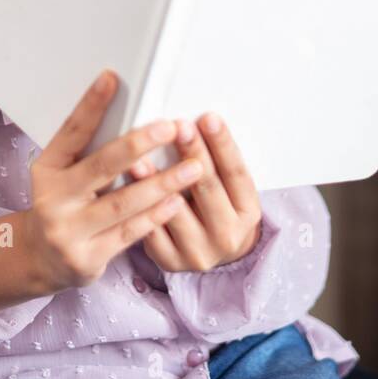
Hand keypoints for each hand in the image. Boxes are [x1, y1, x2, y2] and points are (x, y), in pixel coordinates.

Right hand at [23, 71, 204, 296]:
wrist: (39, 258)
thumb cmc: (64, 203)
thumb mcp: (64, 174)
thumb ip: (90, 151)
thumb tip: (133, 112)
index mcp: (47, 168)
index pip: (71, 131)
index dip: (91, 105)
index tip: (112, 78)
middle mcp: (53, 198)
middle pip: (100, 167)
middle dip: (138, 145)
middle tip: (170, 127)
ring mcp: (68, 230)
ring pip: (121, 203)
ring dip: (161, 183)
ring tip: (193, 167)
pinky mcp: (87, 257)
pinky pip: (129, 232)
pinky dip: (156, 215)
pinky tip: (178, 200)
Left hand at [126, 114, 262, 272]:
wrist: (213, 252)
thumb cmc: (219, 210)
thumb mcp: (230, 188)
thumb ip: (217, 162)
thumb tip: (194, 125)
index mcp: (247, 212)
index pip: (236, 172)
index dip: (222, 144)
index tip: (208, 118)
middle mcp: (227, 234)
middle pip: (208, 188)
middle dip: (192, 153)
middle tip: (178, 127)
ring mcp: (198, 251)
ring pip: (176, 210)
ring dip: (158, 179)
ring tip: (143, 155)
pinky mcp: (170, 260)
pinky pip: (152, 231)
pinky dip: (140, 205)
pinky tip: (130, 184)